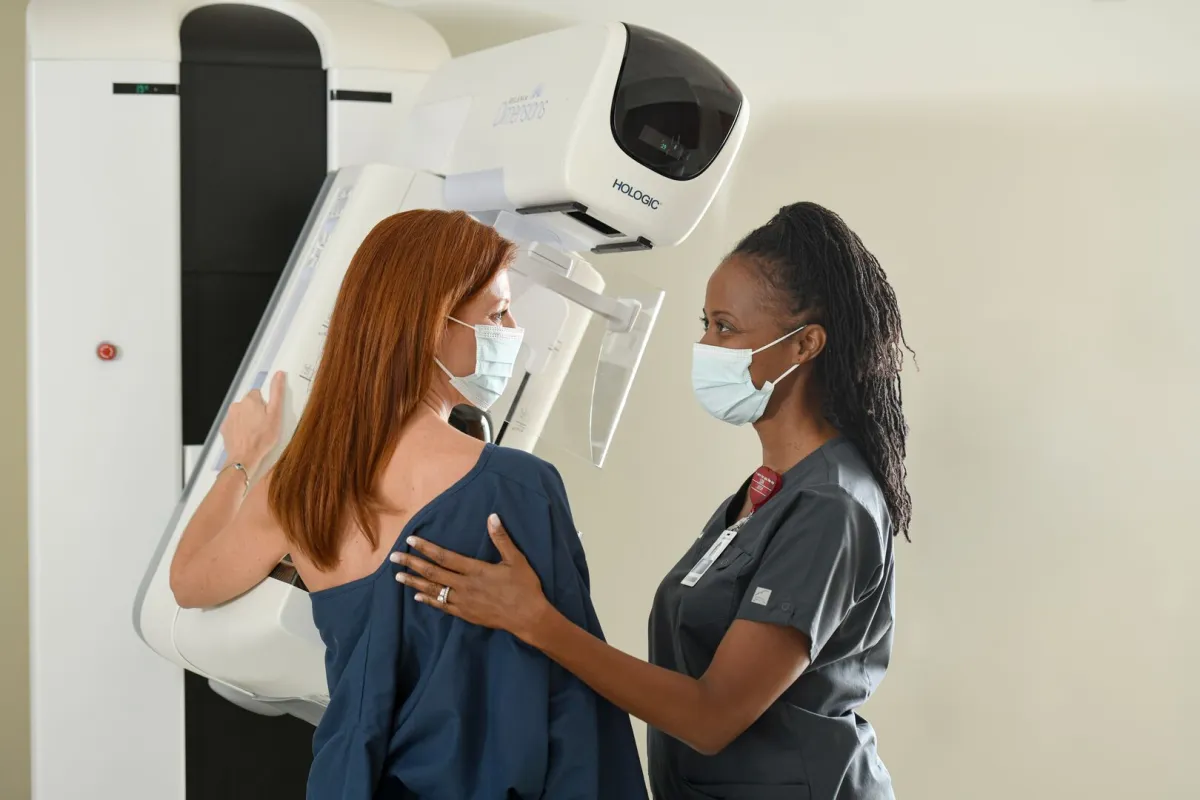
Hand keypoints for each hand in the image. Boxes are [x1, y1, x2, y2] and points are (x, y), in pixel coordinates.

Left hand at [220, 371, 285, 475]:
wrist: (244, 458)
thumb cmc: (262, 438)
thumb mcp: (275, 414)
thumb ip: (277, 392)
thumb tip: (279, 374)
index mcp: (250, 399)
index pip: (258, 394)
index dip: (265, 404)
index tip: (269, 415)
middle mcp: (237, 405)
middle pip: (249, 404)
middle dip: (256, 412)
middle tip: (264, 426)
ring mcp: (229, 417)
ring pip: (241, 414)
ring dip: (248, 420)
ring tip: (256, 434)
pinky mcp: (225, 429)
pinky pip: (234, 424)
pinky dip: (240, 429)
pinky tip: (247, 438)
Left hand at [390, 514, 551, 644]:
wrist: (528, 617)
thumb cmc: (524, 587)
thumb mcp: (515, 559)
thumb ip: (501, 538)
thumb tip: (492, 517)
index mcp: (475, 570)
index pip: (444, 556)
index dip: (426, 548)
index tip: (410, 540)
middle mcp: (464, 585)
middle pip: (432, 573)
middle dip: (412, 563)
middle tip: (394, 557)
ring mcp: (463, 601)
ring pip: (433, 590)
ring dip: (414, 582)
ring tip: (398, 576)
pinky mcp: (465, 614)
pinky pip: (442, 606)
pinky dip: (428, 600)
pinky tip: (417, 596)